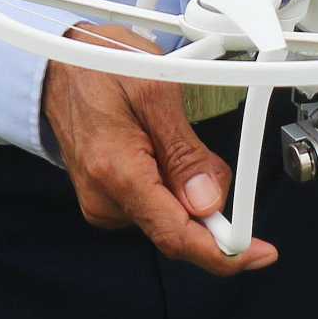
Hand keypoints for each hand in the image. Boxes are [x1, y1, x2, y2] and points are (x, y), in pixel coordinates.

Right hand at [42, 22, 277, 275]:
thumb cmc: (102, 65)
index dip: (223, 253)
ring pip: (168, 217)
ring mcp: (102, 203)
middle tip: (210, 160)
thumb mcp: (156, 90)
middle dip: (208, 205)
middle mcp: (104, 200)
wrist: (58, 64)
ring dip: (187, 191)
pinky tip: (162, 149)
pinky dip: (171, 186)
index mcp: (117, 173)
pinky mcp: (105, 198)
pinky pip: (152, 205)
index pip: (177, 236)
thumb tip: (209, 202)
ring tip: (173, 137)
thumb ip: (185, 151)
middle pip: (177, 229)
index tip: (260, 254)